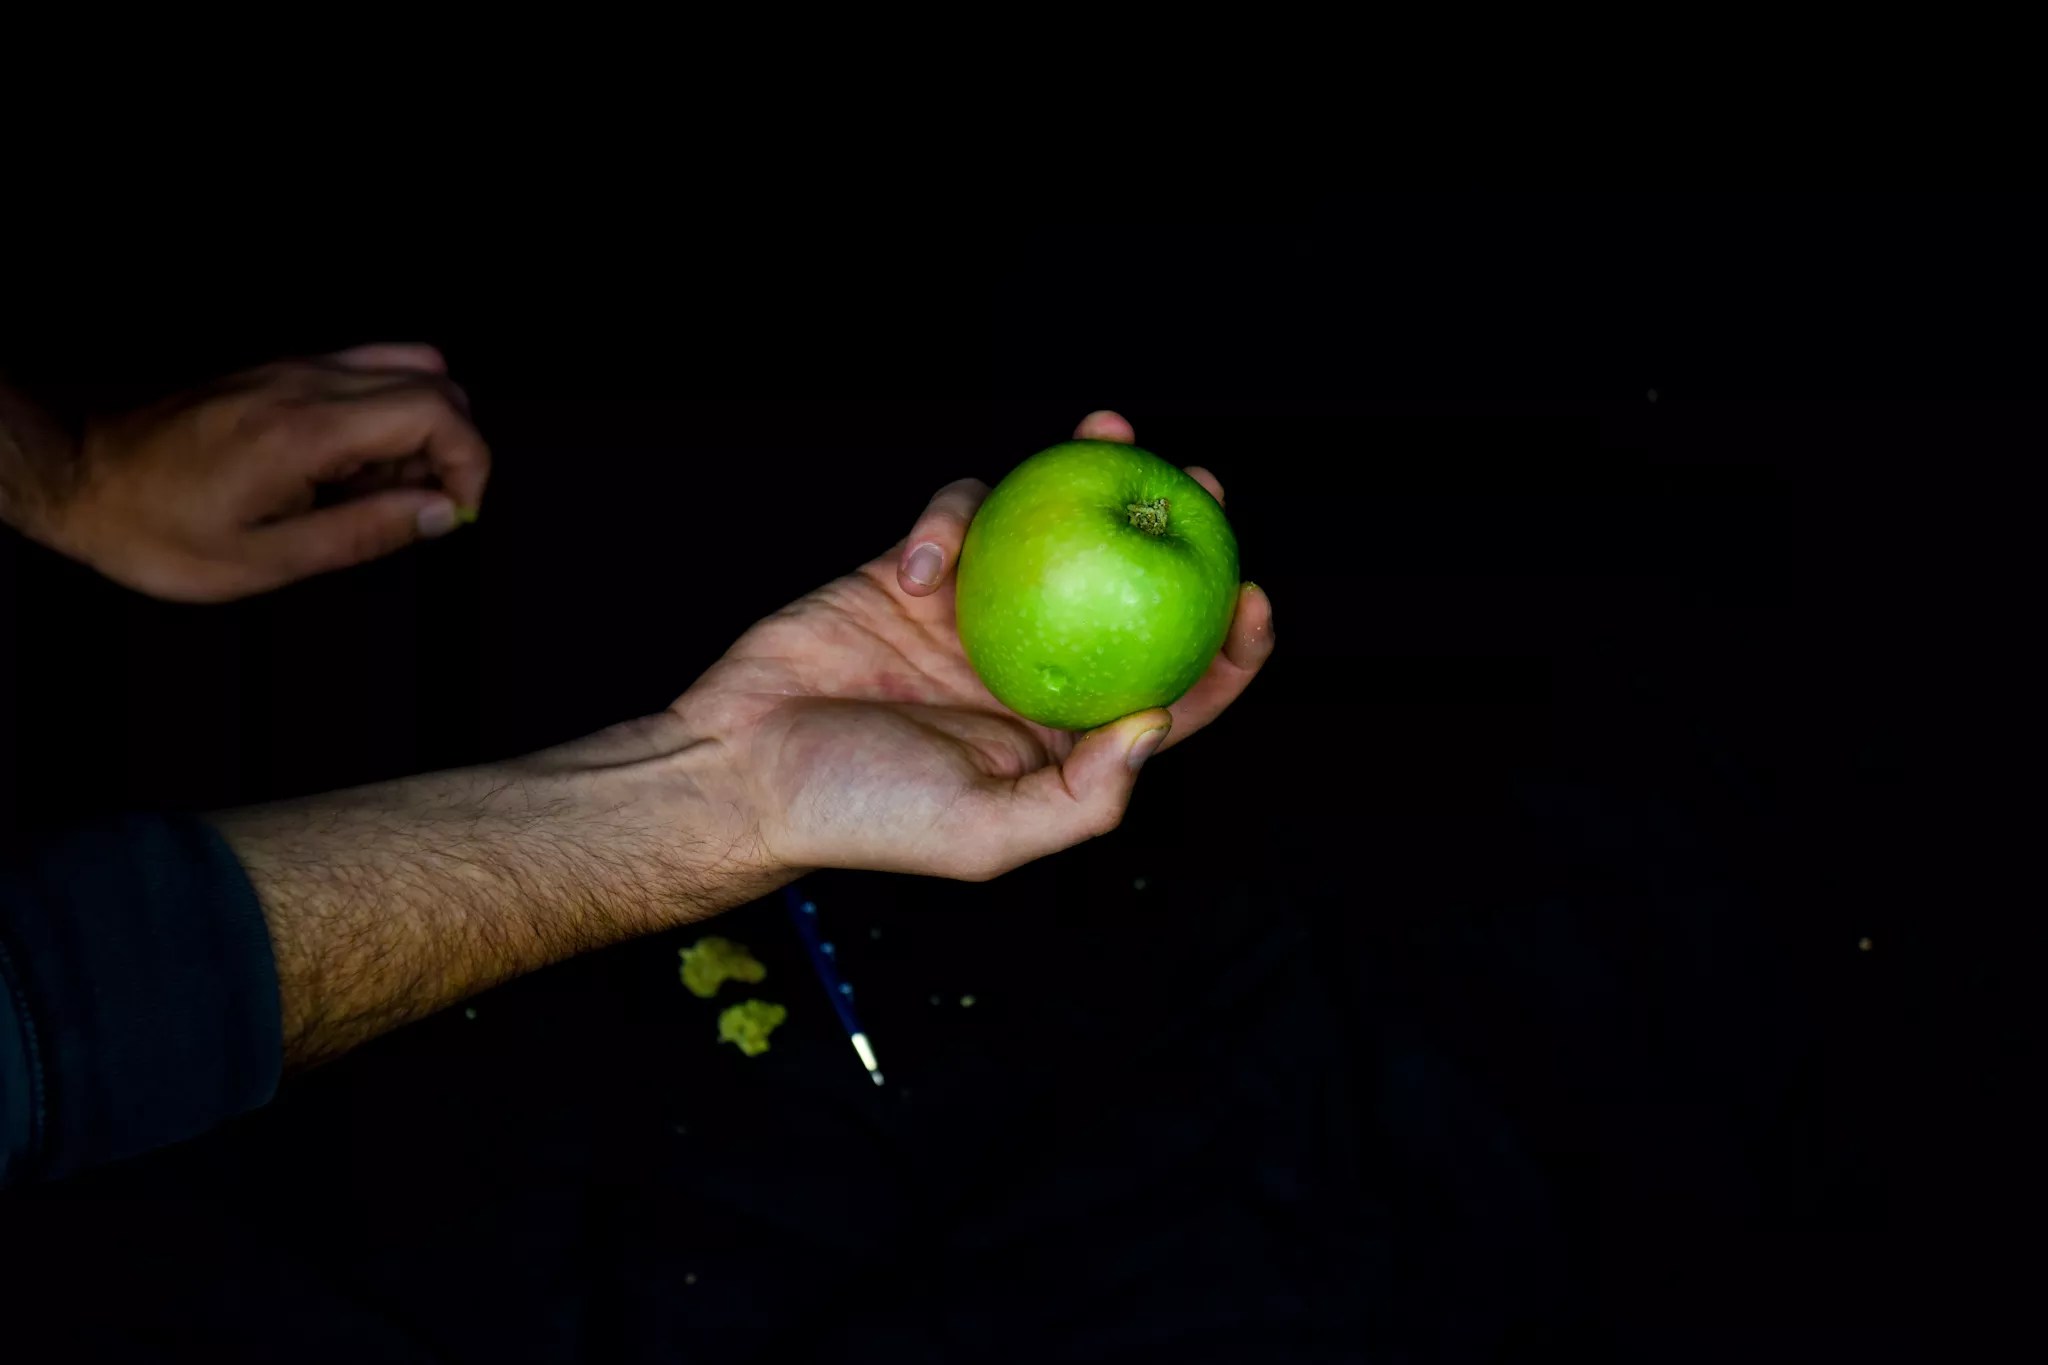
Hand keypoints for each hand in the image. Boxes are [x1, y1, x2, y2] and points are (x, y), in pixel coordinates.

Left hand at [28, 343, 488, 600]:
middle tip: (421, 505)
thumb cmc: (161, 531)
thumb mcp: (268, 560)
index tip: (455, 511)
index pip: (436, 411)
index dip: (470, 463)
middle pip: (435, 378)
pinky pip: (366, 373)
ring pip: (407, 364)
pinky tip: (349, 469)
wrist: (81, 482)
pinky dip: (386, 416)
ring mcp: (293, 369)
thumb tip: (443, 514)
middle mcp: (307, 383)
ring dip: (421, 427)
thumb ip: (367, 532)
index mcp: (307, 431)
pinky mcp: (281, 372)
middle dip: (454, 445)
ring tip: (383, 488)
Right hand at [670, 410, 1275, 881]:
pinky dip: (944, 524)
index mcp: (1066, 739)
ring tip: (1107, 434)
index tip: (1251, 596)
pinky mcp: (917, 572)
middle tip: (1196, 482)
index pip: (1173, 691)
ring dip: (1080, 476)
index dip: (1226, 647)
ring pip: (1049, 528)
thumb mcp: (986, 835)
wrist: (743, 770)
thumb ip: (1085, 798)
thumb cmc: (862, 816)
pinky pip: (957, 517)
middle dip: (1170, 529)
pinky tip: (921, 568)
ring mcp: (977, 616)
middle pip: (1125, 589)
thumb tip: (1162, 722)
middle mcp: (1033, 670)